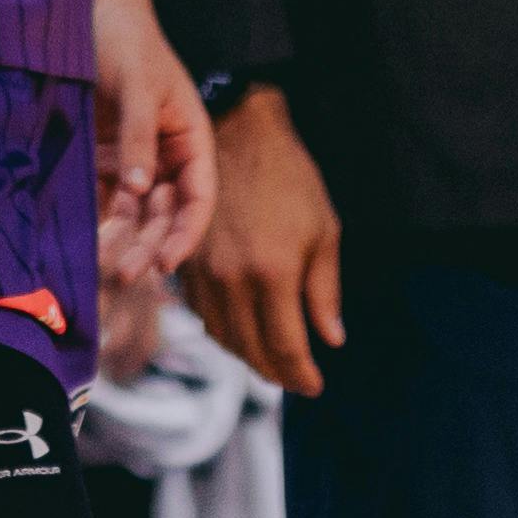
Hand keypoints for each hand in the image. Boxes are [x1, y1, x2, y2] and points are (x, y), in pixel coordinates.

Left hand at [93, 0, 213, 289]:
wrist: (88, 15)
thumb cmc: (128, 42)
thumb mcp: (138, 84)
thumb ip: (139, 136)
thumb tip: (138, 191)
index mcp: (191, 139)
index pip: (199, 196)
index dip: (187, 232)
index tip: (168, 262)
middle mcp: (168, 156)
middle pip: (167, 213)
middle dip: (152, 244)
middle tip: (129, 273)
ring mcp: (136, 160)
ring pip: (137, 213)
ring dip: (126, 239)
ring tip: (107, 264)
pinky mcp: (106, 161)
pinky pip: (107, 199)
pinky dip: (102, 221)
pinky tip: (90, 241)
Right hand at [190, 88, 342, 397]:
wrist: (235, 131)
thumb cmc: (289, 177)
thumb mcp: (324, 230)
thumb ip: (325, 291)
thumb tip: (332, 339)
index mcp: (272, 274)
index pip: (285, 347)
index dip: (301, 374)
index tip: (315, 386)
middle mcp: (232, 281)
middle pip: (250, 350)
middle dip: (276, 372)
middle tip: (295, 379)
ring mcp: (203, 273)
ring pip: (222, 336)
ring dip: (247, 355)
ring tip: (270, 359)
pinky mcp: (186, 261)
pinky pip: (201, 313)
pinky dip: (223, 330)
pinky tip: (241, 327)